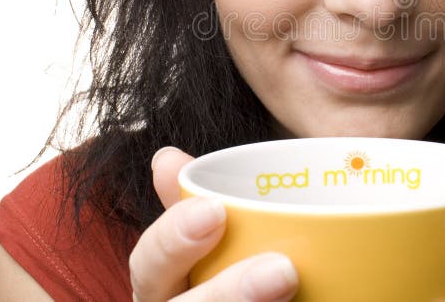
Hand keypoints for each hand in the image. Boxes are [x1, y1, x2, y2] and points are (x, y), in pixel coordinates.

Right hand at [129, 147, 298, 301]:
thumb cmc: (226, 281)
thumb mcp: (200, 246)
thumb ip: (188, 208)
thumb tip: (166, 157)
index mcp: (162, 291)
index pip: (149, 267)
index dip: (173, 242)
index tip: (216, 212)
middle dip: (227, 296)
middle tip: (284, 269)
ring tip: (294, 286)